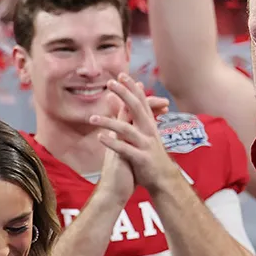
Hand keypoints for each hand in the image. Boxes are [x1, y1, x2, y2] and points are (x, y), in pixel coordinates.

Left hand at [89, 74, 181, 193]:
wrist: (164, 180)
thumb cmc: (150, 156)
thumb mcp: (144, 135)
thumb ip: (132, 119)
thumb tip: (119, 103)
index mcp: (149, 125)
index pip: (141, 102)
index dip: (132, 88)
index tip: (121, 75)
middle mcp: (149, 131)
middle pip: (136, 108)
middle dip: (124, 94)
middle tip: (110, 83)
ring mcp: (145, 145)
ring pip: (126, 129)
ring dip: (109, 122)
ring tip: (92, 118)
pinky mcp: (141, 158)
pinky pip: (124, 149)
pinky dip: (112, 143)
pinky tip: (100, 137)